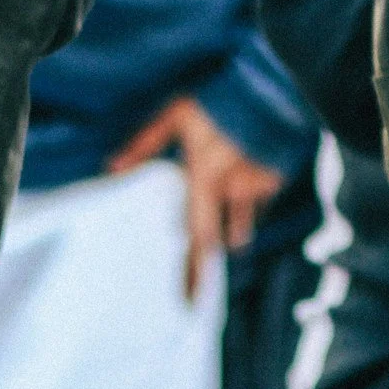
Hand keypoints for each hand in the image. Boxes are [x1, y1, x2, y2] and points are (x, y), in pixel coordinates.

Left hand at [108, 95, 284, 300]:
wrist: (277, 87)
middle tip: (196, 295)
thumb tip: (111, 168)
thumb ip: (145, 144)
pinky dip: (248, 198)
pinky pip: (256, 198)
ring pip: (241, 221)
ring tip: (229, 238)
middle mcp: (232, 191)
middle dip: (205, 266)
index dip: (193, 272)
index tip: (188, 301)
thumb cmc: (221, 100)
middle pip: (218, 240)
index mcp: (206, 180)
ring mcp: (257, 187)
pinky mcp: (274, 178)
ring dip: (232, 231)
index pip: (197, 236)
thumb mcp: (177, 114)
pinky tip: (245, 180)